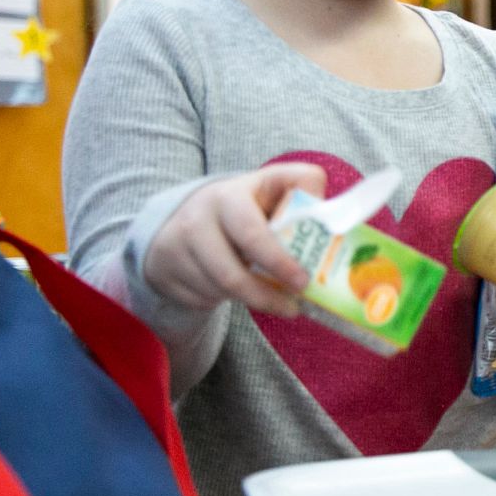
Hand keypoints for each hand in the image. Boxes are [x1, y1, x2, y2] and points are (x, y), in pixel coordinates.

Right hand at [143, 163, 327, 317]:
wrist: (185, 218)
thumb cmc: (245, 207)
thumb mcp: (272, 187)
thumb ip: (303, 190)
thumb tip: (329, 215)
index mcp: (229, 196)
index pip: (252, 233)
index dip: (278, 261)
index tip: (303, 281)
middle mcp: (196, 220)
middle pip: (229, 274)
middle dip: (264, 295)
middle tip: (295, 307)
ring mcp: (176, 247)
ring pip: (219, 291)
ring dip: (252, 300)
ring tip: (276, 301)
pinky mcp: (165, 272)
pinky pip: (202, 298)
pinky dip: (228, 301)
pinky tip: (240, 291)